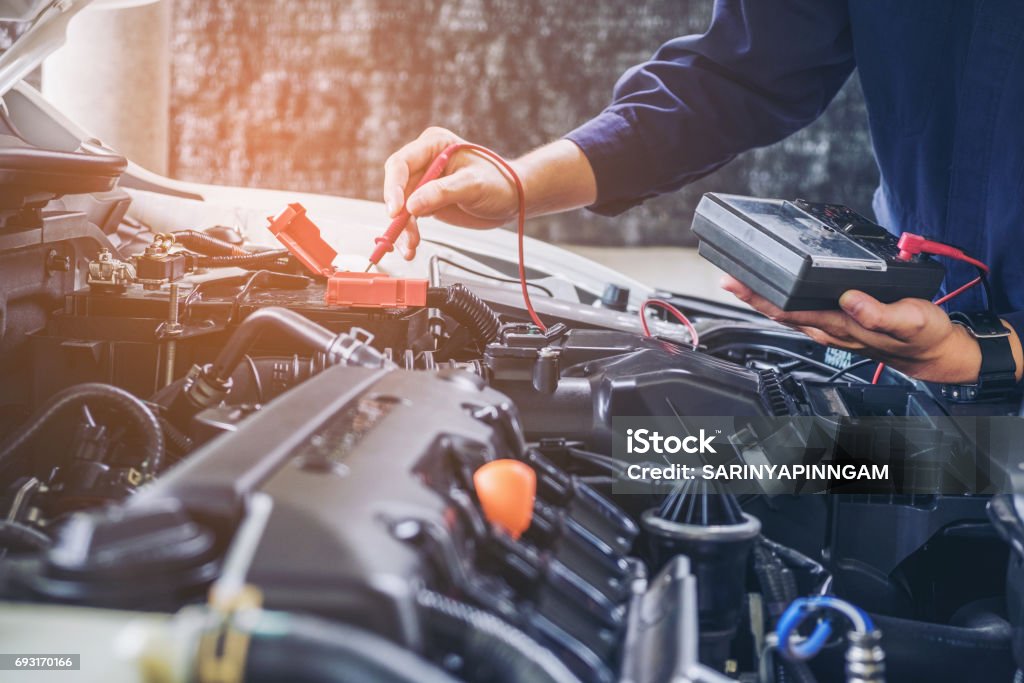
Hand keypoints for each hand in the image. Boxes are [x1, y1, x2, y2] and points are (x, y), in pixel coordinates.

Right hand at [382, 127, 519, 259]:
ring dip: (402, 228)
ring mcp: (424, 183)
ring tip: (410, 246)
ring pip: (401, 207)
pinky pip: (410, 218)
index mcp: (433, 145)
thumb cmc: (499, 182)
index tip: (396, 209)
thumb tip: (412, 205)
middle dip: (398, 213)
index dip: (394, 187)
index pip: (401, 163)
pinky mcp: (427, 202)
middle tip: (403, 232)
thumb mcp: (473, 184)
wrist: (512, 198)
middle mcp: (424, 161)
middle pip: (397, 187)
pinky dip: (409, 233)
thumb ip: (442, 192)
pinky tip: (411, 245)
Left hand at [720, 275, 994, 382]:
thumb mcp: (911, 321)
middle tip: (727, 278)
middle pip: (783, 313)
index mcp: (843, 325)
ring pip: (790, 314)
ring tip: (742, 282)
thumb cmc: (925, 336)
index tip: (741, 282)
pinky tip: (776, 293)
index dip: (763, 297)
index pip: (793, 311)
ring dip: (765, 300)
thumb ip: (879, 313)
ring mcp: (833, 328)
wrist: (935, 353)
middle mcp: (832, 329)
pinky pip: (804, 314)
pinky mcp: (840, 324)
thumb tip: (849, 298)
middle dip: (753, 296)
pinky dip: (785, 302)